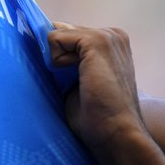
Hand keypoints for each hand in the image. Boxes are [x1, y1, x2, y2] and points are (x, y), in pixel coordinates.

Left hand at [48, 22, 144, 164]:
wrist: (116, 133)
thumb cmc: (98, 116)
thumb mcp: (80, 79)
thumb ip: (69, 59)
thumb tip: (47, 44)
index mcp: (111, 44)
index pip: (70, 35)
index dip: (62, 57)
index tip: (73, 79)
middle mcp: (112, 35)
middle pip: (62, 32)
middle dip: (60, 58)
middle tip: (79, 84)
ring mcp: (107, 35)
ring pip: (58, 34)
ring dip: (59, 61)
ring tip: (82, 83)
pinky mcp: (97, 41)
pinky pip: (56, 38)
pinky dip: (57, 61)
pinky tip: (79, 79)